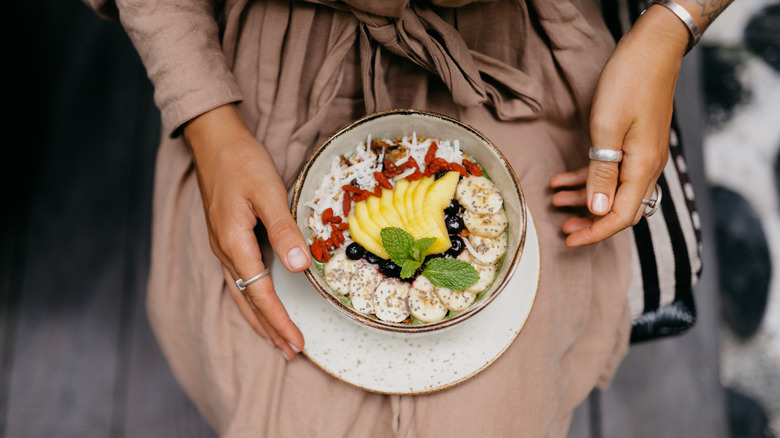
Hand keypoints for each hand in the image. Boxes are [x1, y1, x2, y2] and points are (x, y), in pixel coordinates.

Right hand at [183, 104, 308, 359]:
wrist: (214, 141)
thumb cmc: (242, 163)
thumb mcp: (268, 192)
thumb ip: (283, 230)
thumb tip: (299, 267)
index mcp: (234, 243)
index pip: (261, 294)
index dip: (280, 320)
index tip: (297, 342)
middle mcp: (224, 251)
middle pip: (248, 301)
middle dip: (270, 329)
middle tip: (291, 351)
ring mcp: (222, 246)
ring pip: (241, 293)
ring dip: (259, 318)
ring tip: (276, 339)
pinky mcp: (225, 238)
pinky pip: (238, 279)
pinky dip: (251, 299)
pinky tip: (259, 303)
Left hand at [550, 6, 689, 246]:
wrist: (652, 50)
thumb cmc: (629, 84)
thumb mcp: (607, 130)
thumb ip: (602, 173)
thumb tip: (599, 211)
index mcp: (643, 167)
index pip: (620, 215)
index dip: (595, 232)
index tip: (569, 241)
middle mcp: (647, 166)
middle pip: (620, 208)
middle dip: (590, 221)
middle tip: (564, 227)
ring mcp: (641, 155)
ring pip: (612, 191)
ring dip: (584, 198)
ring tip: (555, 201)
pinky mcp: (633, 143)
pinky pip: (610, 171)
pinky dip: (587, 178)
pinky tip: (561, 179)